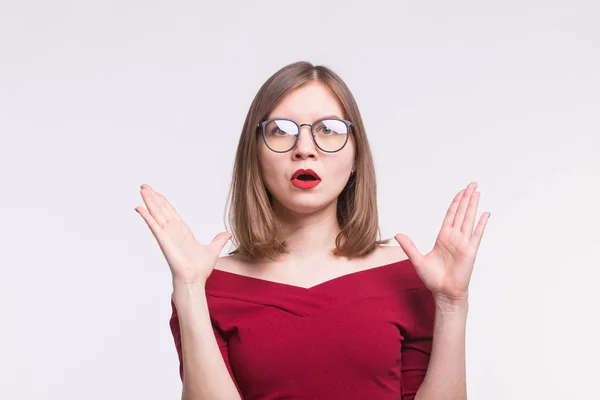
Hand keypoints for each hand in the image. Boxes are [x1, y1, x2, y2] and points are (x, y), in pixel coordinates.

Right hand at [135, 184, 230, 285]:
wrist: (195, 279)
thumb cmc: (200, 269)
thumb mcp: (213, 250)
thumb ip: (218, 240)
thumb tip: (227, 234)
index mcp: (182, 231)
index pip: (171, 212)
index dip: (163, 202)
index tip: (156, 193)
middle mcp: (172, 231)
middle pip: (161, 210)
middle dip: (153, 197)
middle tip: (144, 186)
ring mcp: (167, 235)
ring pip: (156, 214)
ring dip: (149, 202)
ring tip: (142, 189)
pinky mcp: (164, 241)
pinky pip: (154, 226)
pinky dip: (146, 217)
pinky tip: (140, 208)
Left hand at [395, 182, 489, 303]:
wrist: (443, 293)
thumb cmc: (433, 279)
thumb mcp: (416, 260)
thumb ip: (409, 246)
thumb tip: (398, 234)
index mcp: (443, 238)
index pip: (451, 216)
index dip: (455, 203)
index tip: (460, 192)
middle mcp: (454, 238)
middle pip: (461, 213)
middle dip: (466, 198)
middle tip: (472, 184)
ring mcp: (463, 243)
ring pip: (469, 220)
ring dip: (473, 206)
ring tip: (477, 192)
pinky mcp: (470, 251)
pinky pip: (477, 235)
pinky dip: (481, 224)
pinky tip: (486, 213)